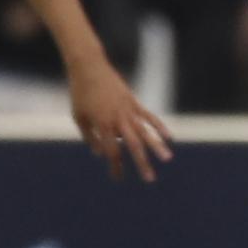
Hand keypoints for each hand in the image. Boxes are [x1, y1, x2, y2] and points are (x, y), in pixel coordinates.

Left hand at [68, 59, 172, 182]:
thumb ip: (90, 136)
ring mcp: (128, 110)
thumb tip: (100, 153)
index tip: (118, 178)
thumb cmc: (80, 93)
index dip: (115, 166)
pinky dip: (159, 126)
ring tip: (167, 159)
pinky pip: (149, 117)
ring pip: (145, 132)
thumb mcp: (79, 116)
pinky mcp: (134, 102)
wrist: (89, 68)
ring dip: (156, 147)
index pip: (111, 151)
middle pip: (132, 146)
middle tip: (150, 179)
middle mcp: (117, 119)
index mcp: (102, 124)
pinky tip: (169, 137)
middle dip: (141, 163)